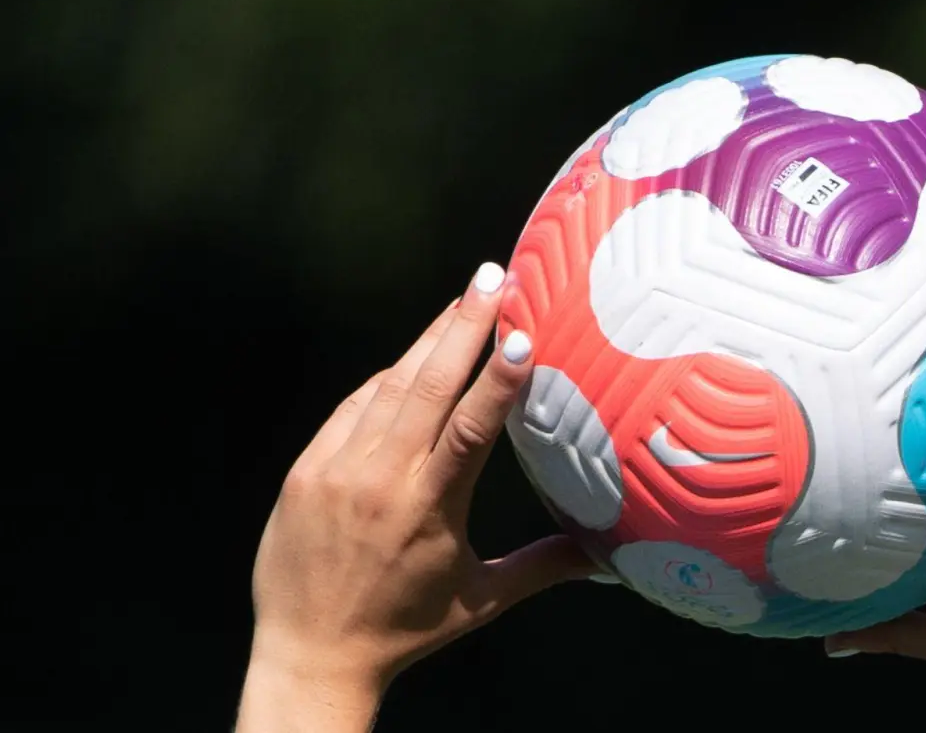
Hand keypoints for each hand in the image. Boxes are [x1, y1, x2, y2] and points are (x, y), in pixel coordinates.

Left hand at [237, 262, 594, 732]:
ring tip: (466, 300)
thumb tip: (611, 557)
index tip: (519, 335)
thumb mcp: (481, 600)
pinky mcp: (307, 470)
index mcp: (428, 510)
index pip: (468, 431)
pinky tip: (416, 358)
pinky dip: (388, 380)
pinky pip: (353, 409)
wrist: (309, 656)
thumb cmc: (405, 629)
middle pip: (426, 388)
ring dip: (429, 340)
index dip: (496, 380)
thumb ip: (544, 566)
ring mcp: (337, 470)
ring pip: (388, 388)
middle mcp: (380, 481)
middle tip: (492, 276)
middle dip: (462, 326)